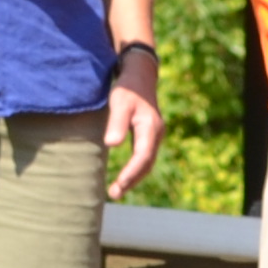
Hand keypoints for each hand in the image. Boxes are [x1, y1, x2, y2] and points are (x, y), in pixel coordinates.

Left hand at [103, 66, 161, 200]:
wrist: (139, 74)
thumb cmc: (127, 87)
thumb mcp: (119, 102)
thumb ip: (116, 122)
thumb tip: (112, 144)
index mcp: (150, 127)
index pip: (142, 157)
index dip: (131, 173)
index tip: (119, 185)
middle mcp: (156, 133)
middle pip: (146, 164)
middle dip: (132, 181)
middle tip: (114, 194)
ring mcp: (154, 134)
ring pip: (147, 162)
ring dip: (134, 177)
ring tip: (117, 190)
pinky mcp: (149, 134)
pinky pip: (144, 157)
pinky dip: (135, 168)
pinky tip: (124, 175)